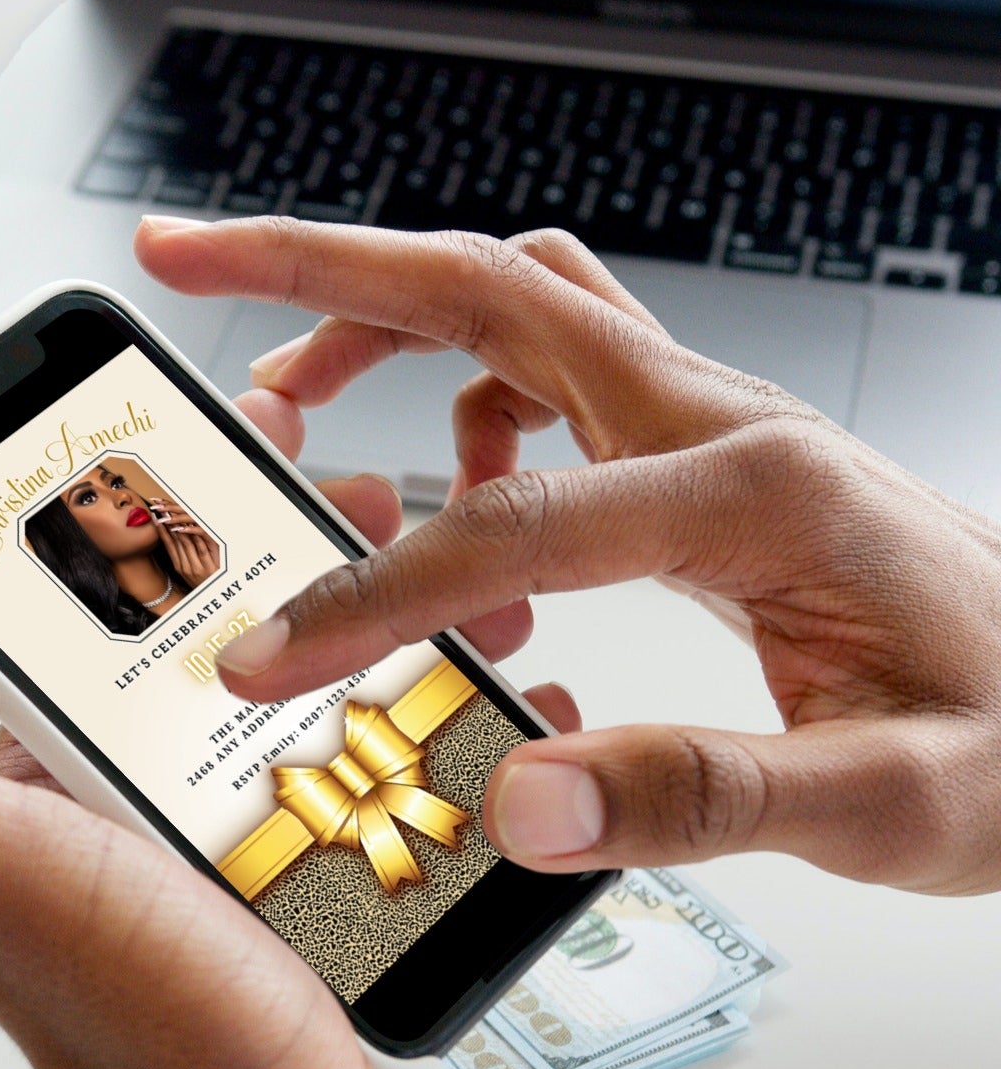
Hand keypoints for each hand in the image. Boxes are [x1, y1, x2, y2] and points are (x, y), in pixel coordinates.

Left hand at [0, 397, 441, 1068]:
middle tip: (352, 504)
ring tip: (438, 584)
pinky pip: (361, 773)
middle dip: (272, 554)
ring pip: (294, 691)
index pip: (58, 611)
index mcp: (26, 783)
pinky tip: (469, 688)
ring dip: (365, 625)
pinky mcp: (307, 884)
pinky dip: (414, 722)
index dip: (118, 519)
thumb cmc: (132, 1025)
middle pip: (194, 637)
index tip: (189, 448)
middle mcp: (113, 809)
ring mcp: (218, 846)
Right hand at [136, 216, 1000, 896]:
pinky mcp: (700, 461)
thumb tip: (520, 802)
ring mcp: (710, 428)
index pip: (513, 521)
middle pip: (491, 291)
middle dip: (320, 269)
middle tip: (185, 264)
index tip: (273, 655)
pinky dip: (461, 405)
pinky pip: (552, 382)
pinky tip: (450, 502)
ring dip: (383, 319)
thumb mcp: (883, 805)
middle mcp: (723, 428)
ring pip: (516, 309)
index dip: (374, 592)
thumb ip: (703, 799)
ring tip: (285, 403)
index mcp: (756, 497)